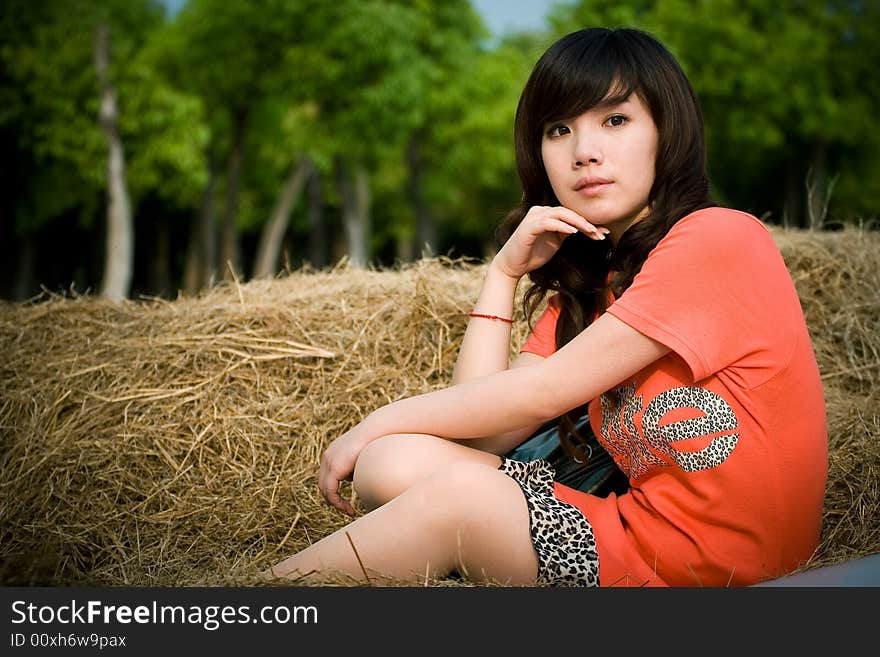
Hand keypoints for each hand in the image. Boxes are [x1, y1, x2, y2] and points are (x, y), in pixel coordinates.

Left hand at [318, 422, 373, 515]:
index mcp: (332, 453)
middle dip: (334, 500)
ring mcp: (329, 461)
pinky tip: (349, 509)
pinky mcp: (334, 467)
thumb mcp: (362, 456)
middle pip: (323, 485)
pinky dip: (337, 502)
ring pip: (326, 490)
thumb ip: (356, 467)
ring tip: (349, 511)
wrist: (377, 430)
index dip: (334, 492)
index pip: (327, 477)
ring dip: (336, 503)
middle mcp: (327, 456)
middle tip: (347, 509)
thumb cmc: (376, 441)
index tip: (346, 501)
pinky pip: (330, 491)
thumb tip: (356, 478)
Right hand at [493, 206, 608, 279]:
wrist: (512, 266)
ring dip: (577, 222)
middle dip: (586, 221)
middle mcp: (539, 211)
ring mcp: (533, 218)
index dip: (587, 221)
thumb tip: (588, 228)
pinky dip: (562, 226)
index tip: (603, 232)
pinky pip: (548, 222)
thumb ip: (567, 232)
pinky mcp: (528, 227)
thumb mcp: (555, 242)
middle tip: (600, 232)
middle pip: (567, 211)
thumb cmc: (532, 255)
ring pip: (560, 213)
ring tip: (591, 230)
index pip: (570, 214)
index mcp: (546, 214)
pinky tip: (573, 232)